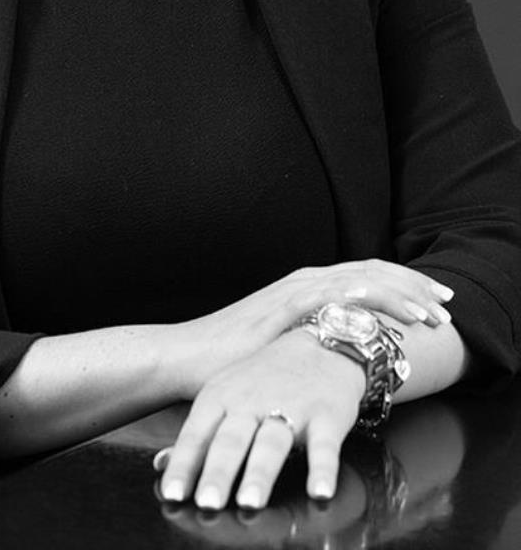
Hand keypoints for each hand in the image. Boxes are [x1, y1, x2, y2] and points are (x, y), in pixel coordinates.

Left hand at [157, 328, 366, 510]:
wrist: (321, 343)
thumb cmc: (264, 378)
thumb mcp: (225, 395)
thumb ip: (198, 434)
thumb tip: (160, 464)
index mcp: (222, 397)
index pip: (198, 434)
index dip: (184, 464)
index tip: (171, 494)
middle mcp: (252, 401)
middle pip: (231, 440)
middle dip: (218, 473)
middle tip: (207, 504)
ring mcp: (291, 406)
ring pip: (271, 443)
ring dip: (259, 474)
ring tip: (249, 503)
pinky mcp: (326, 414)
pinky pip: (324, 445)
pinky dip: (322, 470)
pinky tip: (319, 493)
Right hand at [170, 260, 451, 394]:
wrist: (185, 357)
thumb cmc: (228, 361)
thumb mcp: (278, 348)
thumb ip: (306, 342)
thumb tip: (336, 356)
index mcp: (304, 287)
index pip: (364, 275)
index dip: (403, 285)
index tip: (435, 303)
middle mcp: (304, 281)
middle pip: (372, 271)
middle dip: (414, 286)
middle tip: (447, 305)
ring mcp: (295, 291)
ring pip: (363, 280)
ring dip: (404, 295)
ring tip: (433, 314)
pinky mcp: (285, 308)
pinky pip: (340, 298)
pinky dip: (374, 302)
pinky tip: (397, 315)